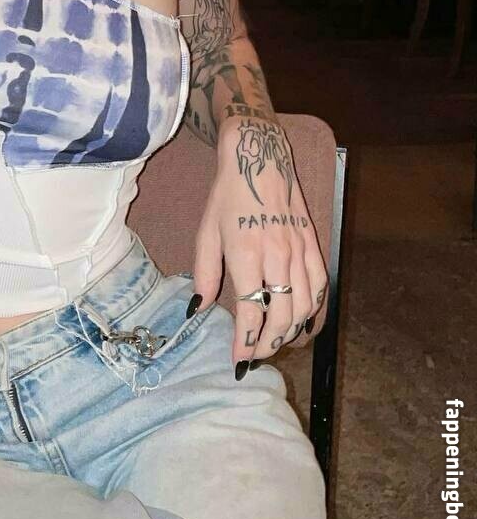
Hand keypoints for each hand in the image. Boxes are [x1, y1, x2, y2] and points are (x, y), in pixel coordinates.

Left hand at [188, 117, 329, 376]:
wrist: (259, 158)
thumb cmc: (227, 195)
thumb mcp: (206, 231)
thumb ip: (205, 273)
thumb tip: (198, 308)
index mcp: (246, 253)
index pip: (251, 311)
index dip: (246, 342)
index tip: (238, 360)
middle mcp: (277, 255)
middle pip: (282, 316)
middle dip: (269, 344)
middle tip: (255, 357)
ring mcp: (299, 249)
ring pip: (305, 306)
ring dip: (292, 333)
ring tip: (276, 344)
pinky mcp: (313, 243)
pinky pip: (320, 286)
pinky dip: (314, 311)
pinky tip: (303, 323)